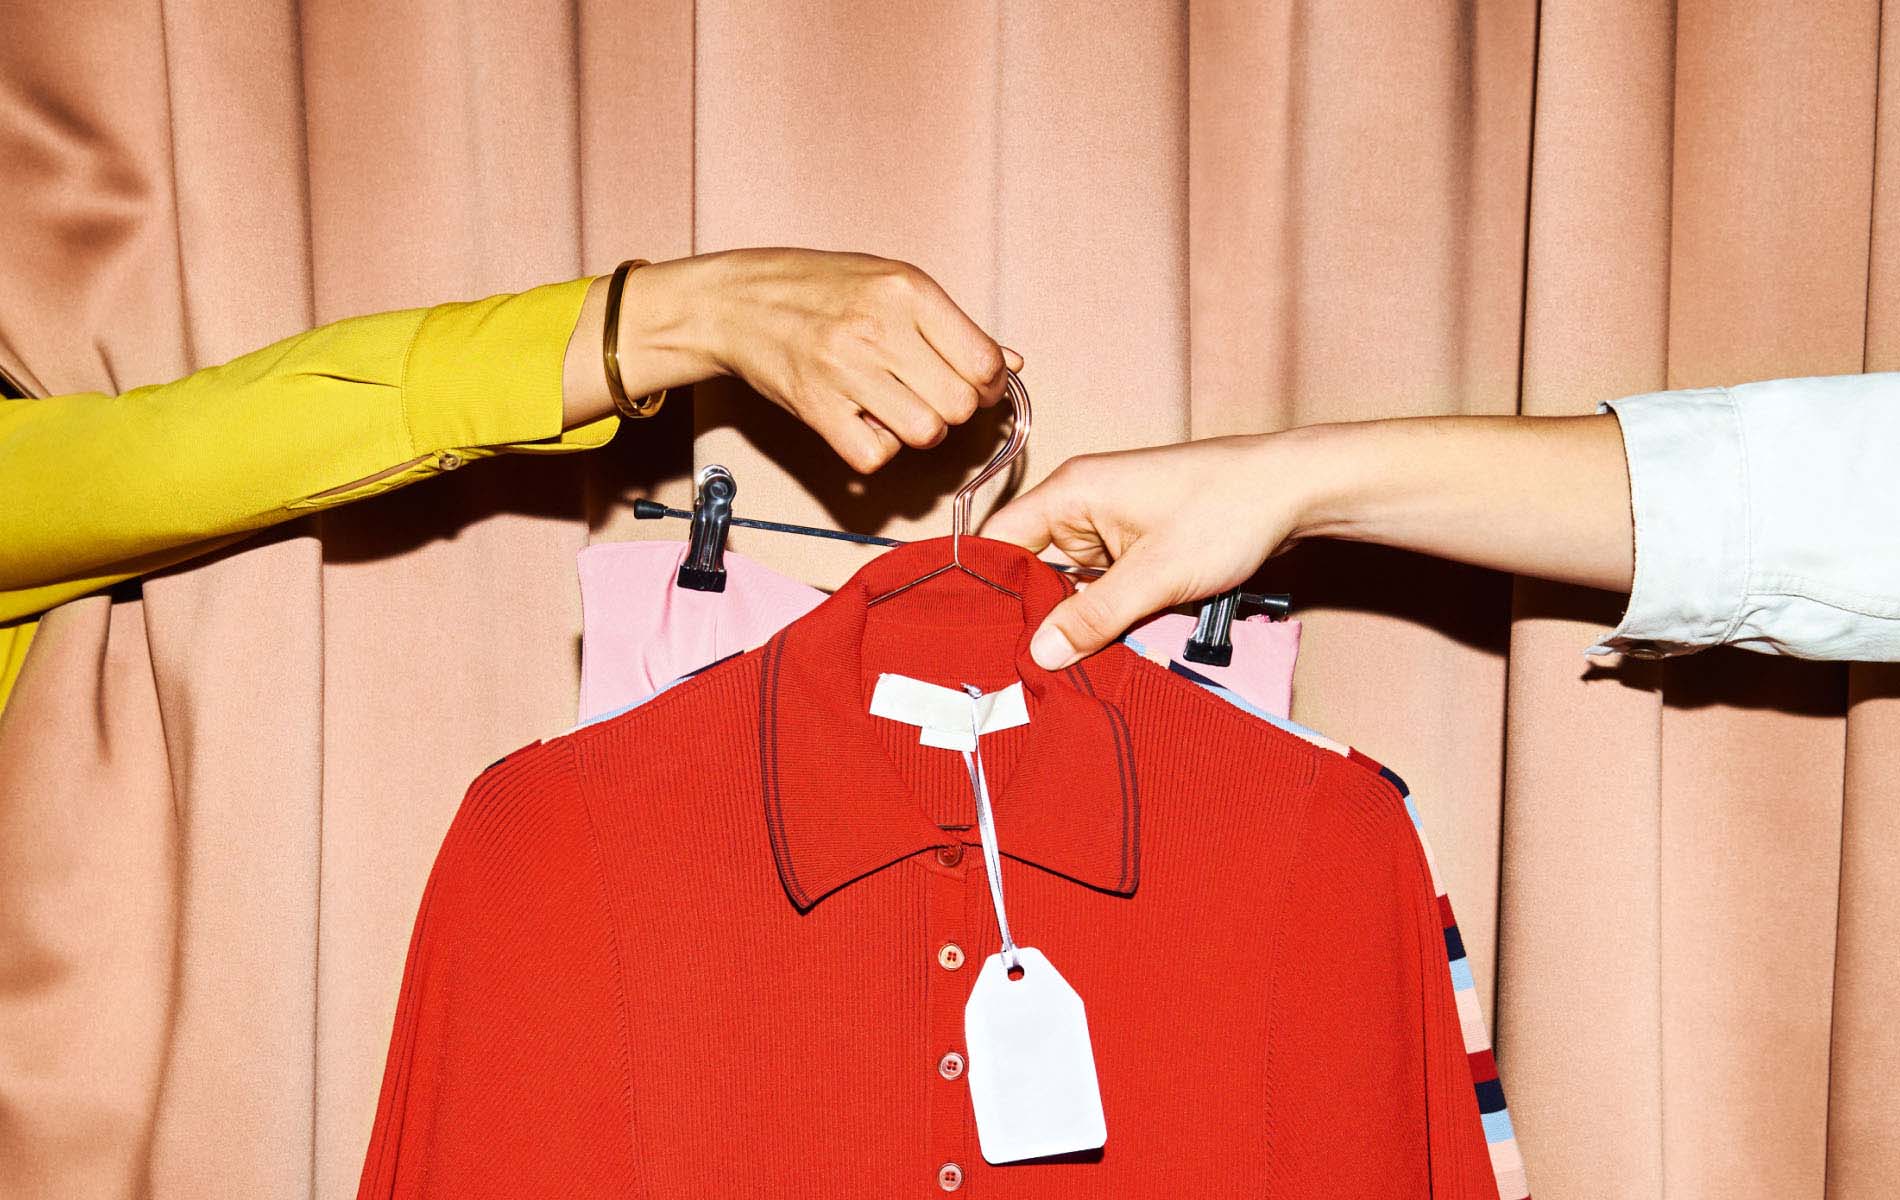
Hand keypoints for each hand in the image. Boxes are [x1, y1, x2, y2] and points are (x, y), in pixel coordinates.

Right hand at [601, 249, 1021, 472]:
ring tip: (893, 406)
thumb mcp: (891, 283)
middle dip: (953, 410)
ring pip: (925, 434)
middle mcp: (879, 327)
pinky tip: (862, 421)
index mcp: (907, 289)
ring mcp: (845, 370)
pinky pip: (875, 456)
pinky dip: (876, 449)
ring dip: (917, 431)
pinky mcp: (815, 408)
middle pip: (959, 405)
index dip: (988, 384)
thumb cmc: (819, 288)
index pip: (984, 361)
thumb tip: (1011, 363)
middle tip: (928, 395)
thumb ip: (954, 324)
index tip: (972, 384)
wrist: (737, 301)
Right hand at [983, 435, 1297, 670]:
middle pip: (1033, 570)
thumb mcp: (1156, 574)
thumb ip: (1093, 616)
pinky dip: (1109, 613)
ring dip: (1080, 620)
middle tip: (1029, 670)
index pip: (999, 543)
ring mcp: (1111, 527)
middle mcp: (1082, 506)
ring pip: (1072, 585)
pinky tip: (1110, 645)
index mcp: (1070, 493)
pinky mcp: (1138, 547)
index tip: (985, 643)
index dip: (988, 591)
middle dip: (1037, 617)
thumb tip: (1039, 652)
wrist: (1296, 491)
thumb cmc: (1227, 510)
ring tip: (1071, 665)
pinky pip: (1105, 587)